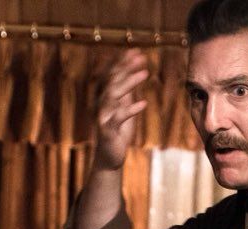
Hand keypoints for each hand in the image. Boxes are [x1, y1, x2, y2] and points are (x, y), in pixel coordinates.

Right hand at [94, 49, 148, 170]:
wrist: (109, 158)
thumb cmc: (118, 133)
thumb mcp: (125, 108)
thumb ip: (128, 92)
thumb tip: (135, 72)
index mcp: (105, 98)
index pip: (112, 75)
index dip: (122, 62)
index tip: (135, 51)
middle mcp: (102, 105)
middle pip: (112, 81)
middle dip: (126, 68)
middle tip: (141, 57)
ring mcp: (103, 118)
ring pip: (113, 95)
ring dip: (129, 83)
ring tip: (145, 73)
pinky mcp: (107, 132)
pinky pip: (118, 118)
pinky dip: (130, 110)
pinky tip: (144, 103)